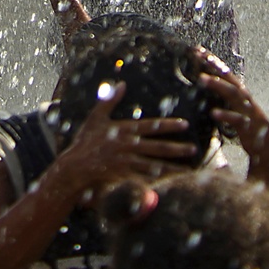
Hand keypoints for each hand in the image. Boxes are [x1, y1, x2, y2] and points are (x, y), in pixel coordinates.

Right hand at [58, 81, 197, 197]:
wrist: (75, 167)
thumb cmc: (85, 141)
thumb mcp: (96, 117)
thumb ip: (109, 100)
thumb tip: (121, 83)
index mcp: (125, 130)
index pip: (152, 126)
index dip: (169, 125)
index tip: (185, 124)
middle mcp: (129, 146)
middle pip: (158, 147)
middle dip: (177, 149)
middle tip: (194, 150)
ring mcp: (127, 164)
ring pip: (155, 165)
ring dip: (172, 167)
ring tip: (188, 170)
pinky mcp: (124, 179)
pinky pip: (145, 181)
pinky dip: (159, 183)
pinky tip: (170, 184)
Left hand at [196, 52, 268, 185]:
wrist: (266, 142)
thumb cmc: (246, 121)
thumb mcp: (234, 104)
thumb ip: (222, 93)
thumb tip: (204, 81)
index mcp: (238, 90)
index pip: (223, 71)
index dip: (212, 60)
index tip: (197, 49)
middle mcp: (242, 95)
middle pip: (227, 76)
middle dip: (213, 65)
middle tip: (199, 55)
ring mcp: (245, 108)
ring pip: (231, 92)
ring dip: (217, 84)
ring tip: (202, 79)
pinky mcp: (247, 124)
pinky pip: (236, 118)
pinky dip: (225, 115)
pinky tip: (213, 113)